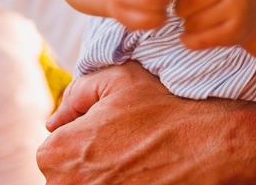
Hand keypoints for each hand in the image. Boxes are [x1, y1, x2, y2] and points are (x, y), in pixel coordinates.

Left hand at [38, 63, 255, 184]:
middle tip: (119, 146)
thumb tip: (54, 120)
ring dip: (100, 175)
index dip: (77, 136)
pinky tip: (140, 173)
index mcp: (59, 151)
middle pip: (63, 176)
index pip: (50, 150)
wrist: (205, 146)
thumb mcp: (117, 80)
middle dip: (85, 160)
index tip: (102, 129)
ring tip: (131, 161)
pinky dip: (119, 182)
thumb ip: (76, 92)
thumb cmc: (162, 111)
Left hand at [174, 0, 255, 49]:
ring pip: (195, 21)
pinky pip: (202, 39)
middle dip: (179, 8)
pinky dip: (189, 40)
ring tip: (190, 21)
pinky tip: (188, 37)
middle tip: (181, 10)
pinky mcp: (238, 29)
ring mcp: (239, 5)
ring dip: (185, 24)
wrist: (253, 10)